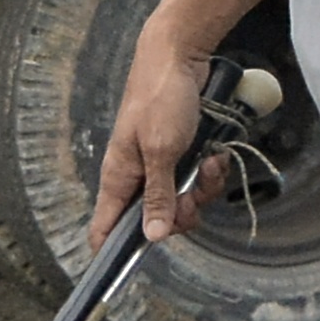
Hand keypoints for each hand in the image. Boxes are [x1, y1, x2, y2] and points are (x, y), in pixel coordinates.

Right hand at [89, 29, 227, 247]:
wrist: (178, 57)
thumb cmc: (160, 99)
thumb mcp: (162, 151)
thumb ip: (158, 196)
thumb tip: (152, 236)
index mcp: (119, 178)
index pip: (104, 227)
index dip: (115, 251)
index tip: (134, 263)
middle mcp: (136, 176)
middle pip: (157, 220)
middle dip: (184, 212)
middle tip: (194, 194)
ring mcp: (159, 166)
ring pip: (183, 200)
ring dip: (203, 187)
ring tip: (209, 162)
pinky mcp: (180, 154)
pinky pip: (197, 179)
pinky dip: (210, 170)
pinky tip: (215, 153)